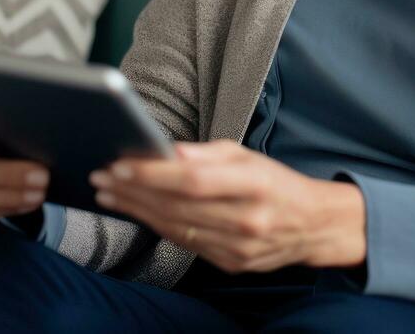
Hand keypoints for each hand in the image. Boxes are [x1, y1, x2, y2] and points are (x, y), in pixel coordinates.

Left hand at [89, 140, 366, 273]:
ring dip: (137, 210)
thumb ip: (208, 153)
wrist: (312, 225)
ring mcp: (238, 247)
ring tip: (109, 193)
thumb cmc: (275, 183)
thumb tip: (167, 150)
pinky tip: (137, 212)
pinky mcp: (230, 264)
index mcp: (255, 183)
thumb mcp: (249, 156)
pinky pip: (184, 243)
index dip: (154, 173)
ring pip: (176, 228)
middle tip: (103, 177)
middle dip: (134, 191)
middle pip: (178, 206)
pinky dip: (156, 226)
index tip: (121, 163)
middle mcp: (247, 219)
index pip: (194, 180)